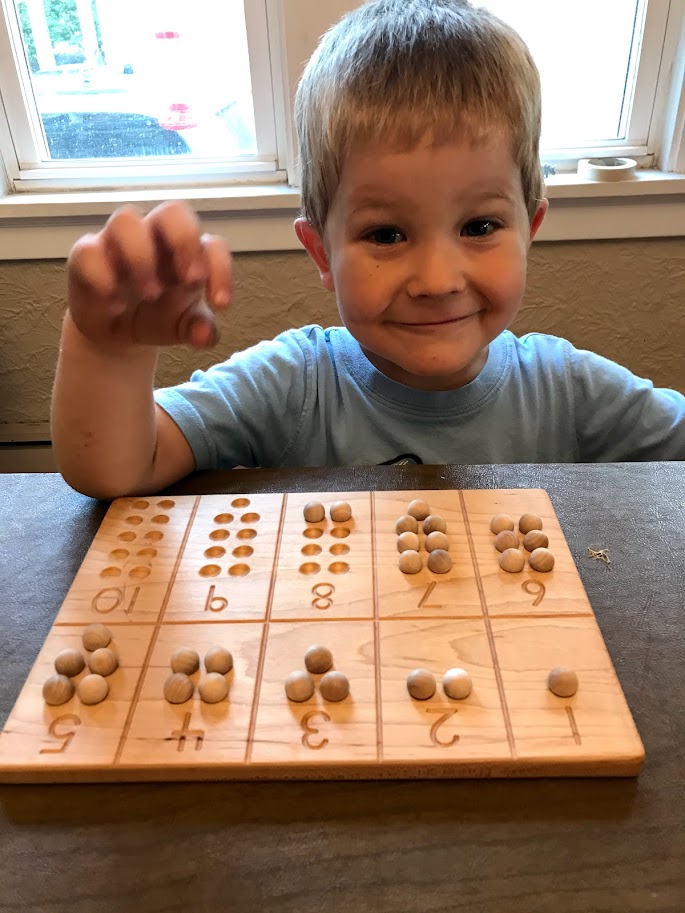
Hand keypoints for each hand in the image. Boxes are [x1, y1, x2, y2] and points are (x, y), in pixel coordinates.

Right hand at [66, 201, 231, 349]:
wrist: (116, 333)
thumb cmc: (156, 316)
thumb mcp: (182, 327)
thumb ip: (199, 330)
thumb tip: (206, 336)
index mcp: (186, 252)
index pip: (211, 244)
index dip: (221, 269)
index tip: (220, 304)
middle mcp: (155, 237)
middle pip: (173, 211)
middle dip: (184, 241)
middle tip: (190, 280)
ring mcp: (118, 242)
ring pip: (126, 220)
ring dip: (141, 257)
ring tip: (151, 294)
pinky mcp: (87, 255)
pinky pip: (89, 250)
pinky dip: (104, 277)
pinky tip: (115, 304)